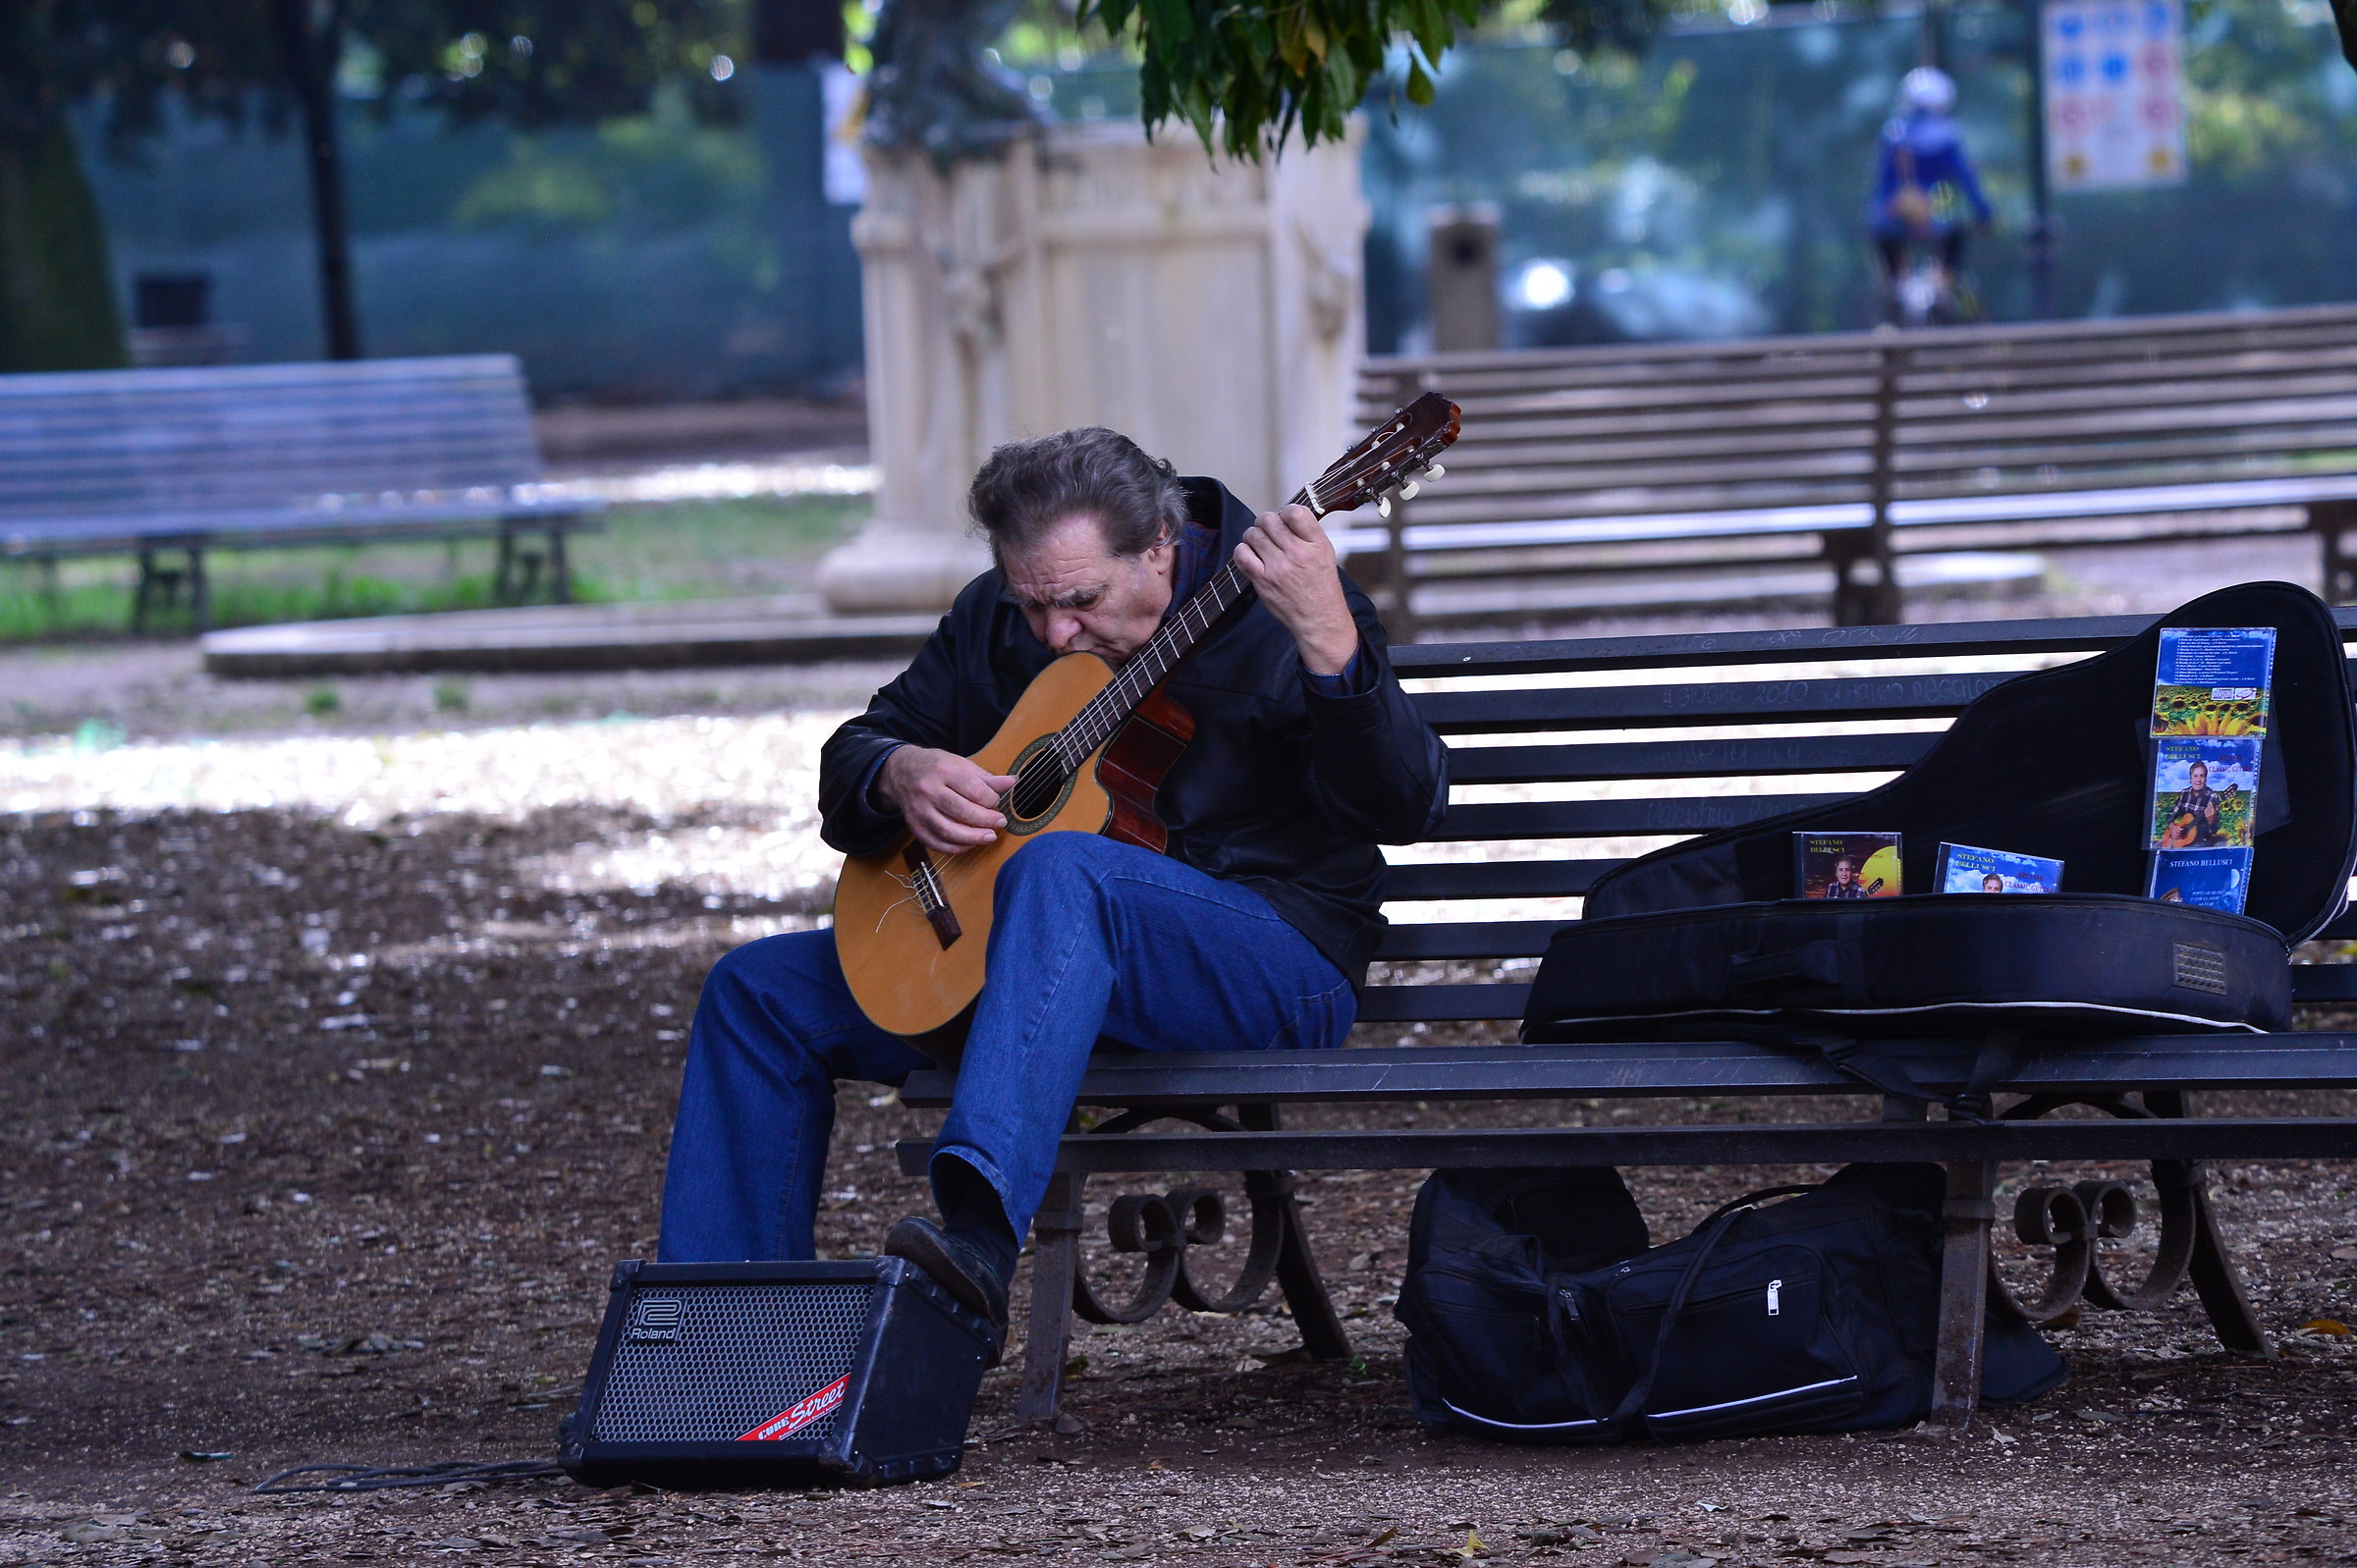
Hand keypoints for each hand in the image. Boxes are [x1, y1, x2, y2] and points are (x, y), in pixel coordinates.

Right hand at [874, 746, 1019, 854]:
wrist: (901, 772)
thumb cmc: (936, 767)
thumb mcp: (961, 764)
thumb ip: (986, 777)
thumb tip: (1013, 782)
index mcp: (944, 770)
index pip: (974, 790)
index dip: (991, 800)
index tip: (996, 802)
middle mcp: (929, 790)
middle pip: (962, 812)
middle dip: (986, 820)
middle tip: (1000, 822)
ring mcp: (919, 810)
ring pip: (948, 831)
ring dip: (973, 838)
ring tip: (989, 837)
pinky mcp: (914, 826)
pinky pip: (936, 843)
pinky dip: (956, 848)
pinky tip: (969, 844)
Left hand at [1232, 502, 1359, 674]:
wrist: (1318, 618)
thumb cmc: (1322, 585)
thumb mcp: (1326, 553)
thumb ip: (1307, 533)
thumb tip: (1284, 515)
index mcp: (1316, 544)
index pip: (1295, 512)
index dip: (1285, 511)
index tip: (1285, 519)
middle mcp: (1297, 554)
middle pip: (1269, 520)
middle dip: (1265, 522)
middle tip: (1268, 530)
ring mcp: (1278, 568)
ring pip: (1253, 534)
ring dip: (1253, 535)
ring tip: (1260, 543)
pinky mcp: (1263, 581)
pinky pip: (1242, 555)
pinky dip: (1242, 550)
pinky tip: (1250, 554)